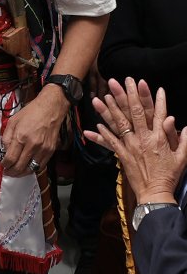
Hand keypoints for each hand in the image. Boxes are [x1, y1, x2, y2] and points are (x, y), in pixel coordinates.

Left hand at [1, 86, 68, 176]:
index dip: (5, 165)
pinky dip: (33, 169)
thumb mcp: (12, 122)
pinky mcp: (51, 150)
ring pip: (31, 169)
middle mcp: (33, 145)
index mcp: (21, 137)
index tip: (2, 165)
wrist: (50, 108)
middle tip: (7, 172)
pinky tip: (27, 168)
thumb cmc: (31, 113)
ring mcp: (43, 149)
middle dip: (11, 172)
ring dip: (22, 173)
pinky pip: (41, 165)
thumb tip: (4, 151)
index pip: (10, 159)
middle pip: (20, 167)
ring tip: (16, 172)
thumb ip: (6, 138)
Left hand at [85, 78, 186, 200]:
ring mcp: (132, 147)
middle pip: (136, 113)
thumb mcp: (182, 156)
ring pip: (119, 124)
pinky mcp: (122, 156)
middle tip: (123, 81)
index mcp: (160, 138)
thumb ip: (181, 138)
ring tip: (102, 96)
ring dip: (110, 109)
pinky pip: (111, 143)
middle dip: (129, 95)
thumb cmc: (170, 175)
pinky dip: (102, 134)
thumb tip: (176, 121)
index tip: (150, 85)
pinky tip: (95, 124)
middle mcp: (145, 139)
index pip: (159, 113)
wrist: (156, 193)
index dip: (155, 98)